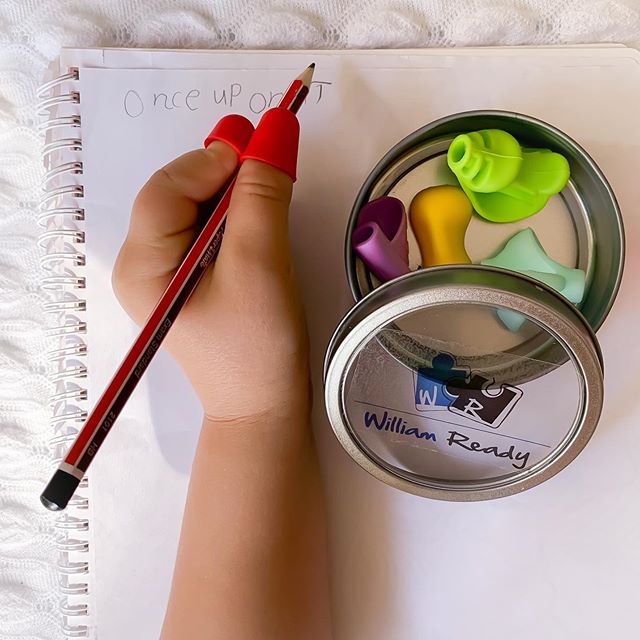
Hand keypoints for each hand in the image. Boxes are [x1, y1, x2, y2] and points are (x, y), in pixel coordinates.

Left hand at [112, 138, 309, 424]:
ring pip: (197, 211)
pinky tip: (260, 221)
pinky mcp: (192, 282)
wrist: (264, 408)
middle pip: (178, 196)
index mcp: (143, 265)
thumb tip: (274, 132)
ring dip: (234, 194)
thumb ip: (262, 196)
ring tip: (270, 193)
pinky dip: (236, 217)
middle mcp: (144, 266)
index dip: (211, 161)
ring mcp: (167, 275)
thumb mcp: (260, 264)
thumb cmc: (257, 345)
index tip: (261, 146)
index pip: (166, 190)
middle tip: (269, 164)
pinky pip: (208, 233)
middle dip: (224, 176)